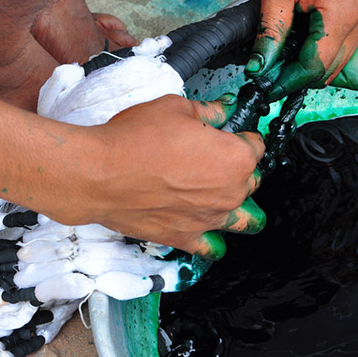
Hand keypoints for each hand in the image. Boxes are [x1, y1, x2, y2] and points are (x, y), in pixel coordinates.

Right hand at [56, 94, 265, 259]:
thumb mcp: (175, 108)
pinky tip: (208, 231)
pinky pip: (213, 248)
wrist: (101, 174)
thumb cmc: (135, 140)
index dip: (243, 138)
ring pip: (244, 220)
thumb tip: (221, 111)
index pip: (256, 146)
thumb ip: (206, 112)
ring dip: (241, 209)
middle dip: (240, 170)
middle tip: (218, 161)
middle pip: (252, 182)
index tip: (233, 136)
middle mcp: (230, 192)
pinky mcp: (187, 237)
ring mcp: (211, 218)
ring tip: (227, 200)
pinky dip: (214, 241)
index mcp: (235, 157)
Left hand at [247, 0, 357, 99]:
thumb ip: (270, 31)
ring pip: (344, 69)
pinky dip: (332, 62)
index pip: (314, 67)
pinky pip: (354, 56)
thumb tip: (260, 66)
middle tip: (271, 75)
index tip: (267, 84)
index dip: (287, 80)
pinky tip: (309, 54)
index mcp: (341, 15)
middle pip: (329, 72)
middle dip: (299, 79)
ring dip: (317, 73)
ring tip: (289, 64)